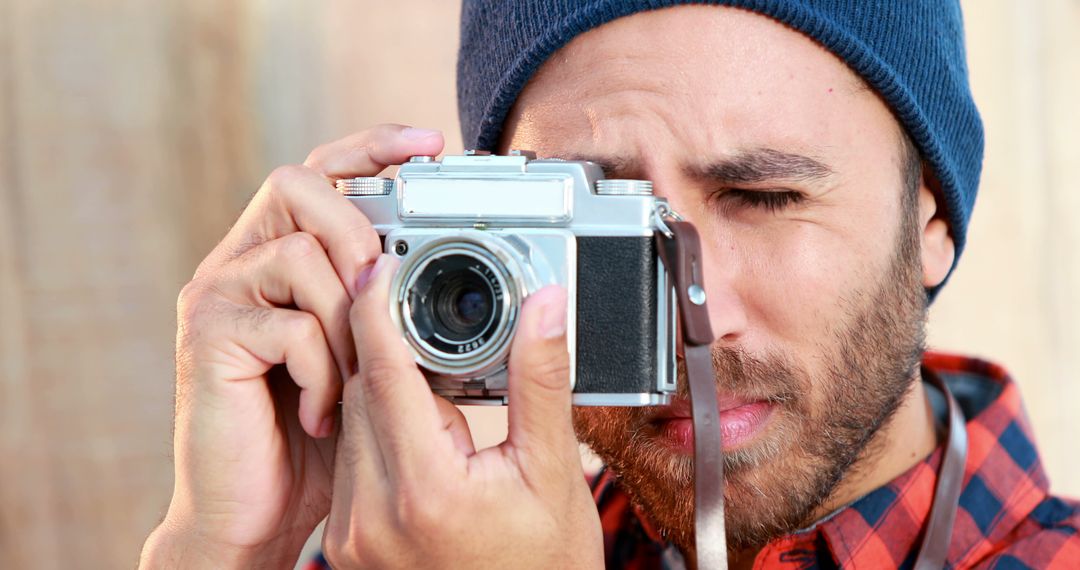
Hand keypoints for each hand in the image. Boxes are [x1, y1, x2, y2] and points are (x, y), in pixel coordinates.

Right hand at [139, 125, 444, 567]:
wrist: (253, 515)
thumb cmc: (313, 438)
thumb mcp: (361, 360)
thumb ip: (379, 310)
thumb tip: (433, 271)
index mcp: (278, 257)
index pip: (320, 174)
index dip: (371, 148)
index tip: (429, 146)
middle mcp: (239, 262)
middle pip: (296, 184)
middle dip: (356, 231)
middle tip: (380, 294)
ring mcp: (216, 297)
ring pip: (299, 255)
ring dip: (347, 320)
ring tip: (351, 379)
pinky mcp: (206, 339)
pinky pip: (290, 327)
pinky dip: (323, 373)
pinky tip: (321, 414)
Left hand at [321, 255, 603, 568]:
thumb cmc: (543, 568)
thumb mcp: (551, 474)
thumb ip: (540, 383)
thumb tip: (545, 307)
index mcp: (425, 491)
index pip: (382, 373)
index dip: (376, 308)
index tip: (379, 265)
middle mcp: (371, 516)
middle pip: (360, 393)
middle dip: (389, 349)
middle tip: (427, 323)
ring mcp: (352, 535)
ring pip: (350, 424)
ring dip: (383, 392)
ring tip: (439, 395)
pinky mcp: (347, 544)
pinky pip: (350, 461)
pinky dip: (377, 431)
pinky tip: (422, 437)